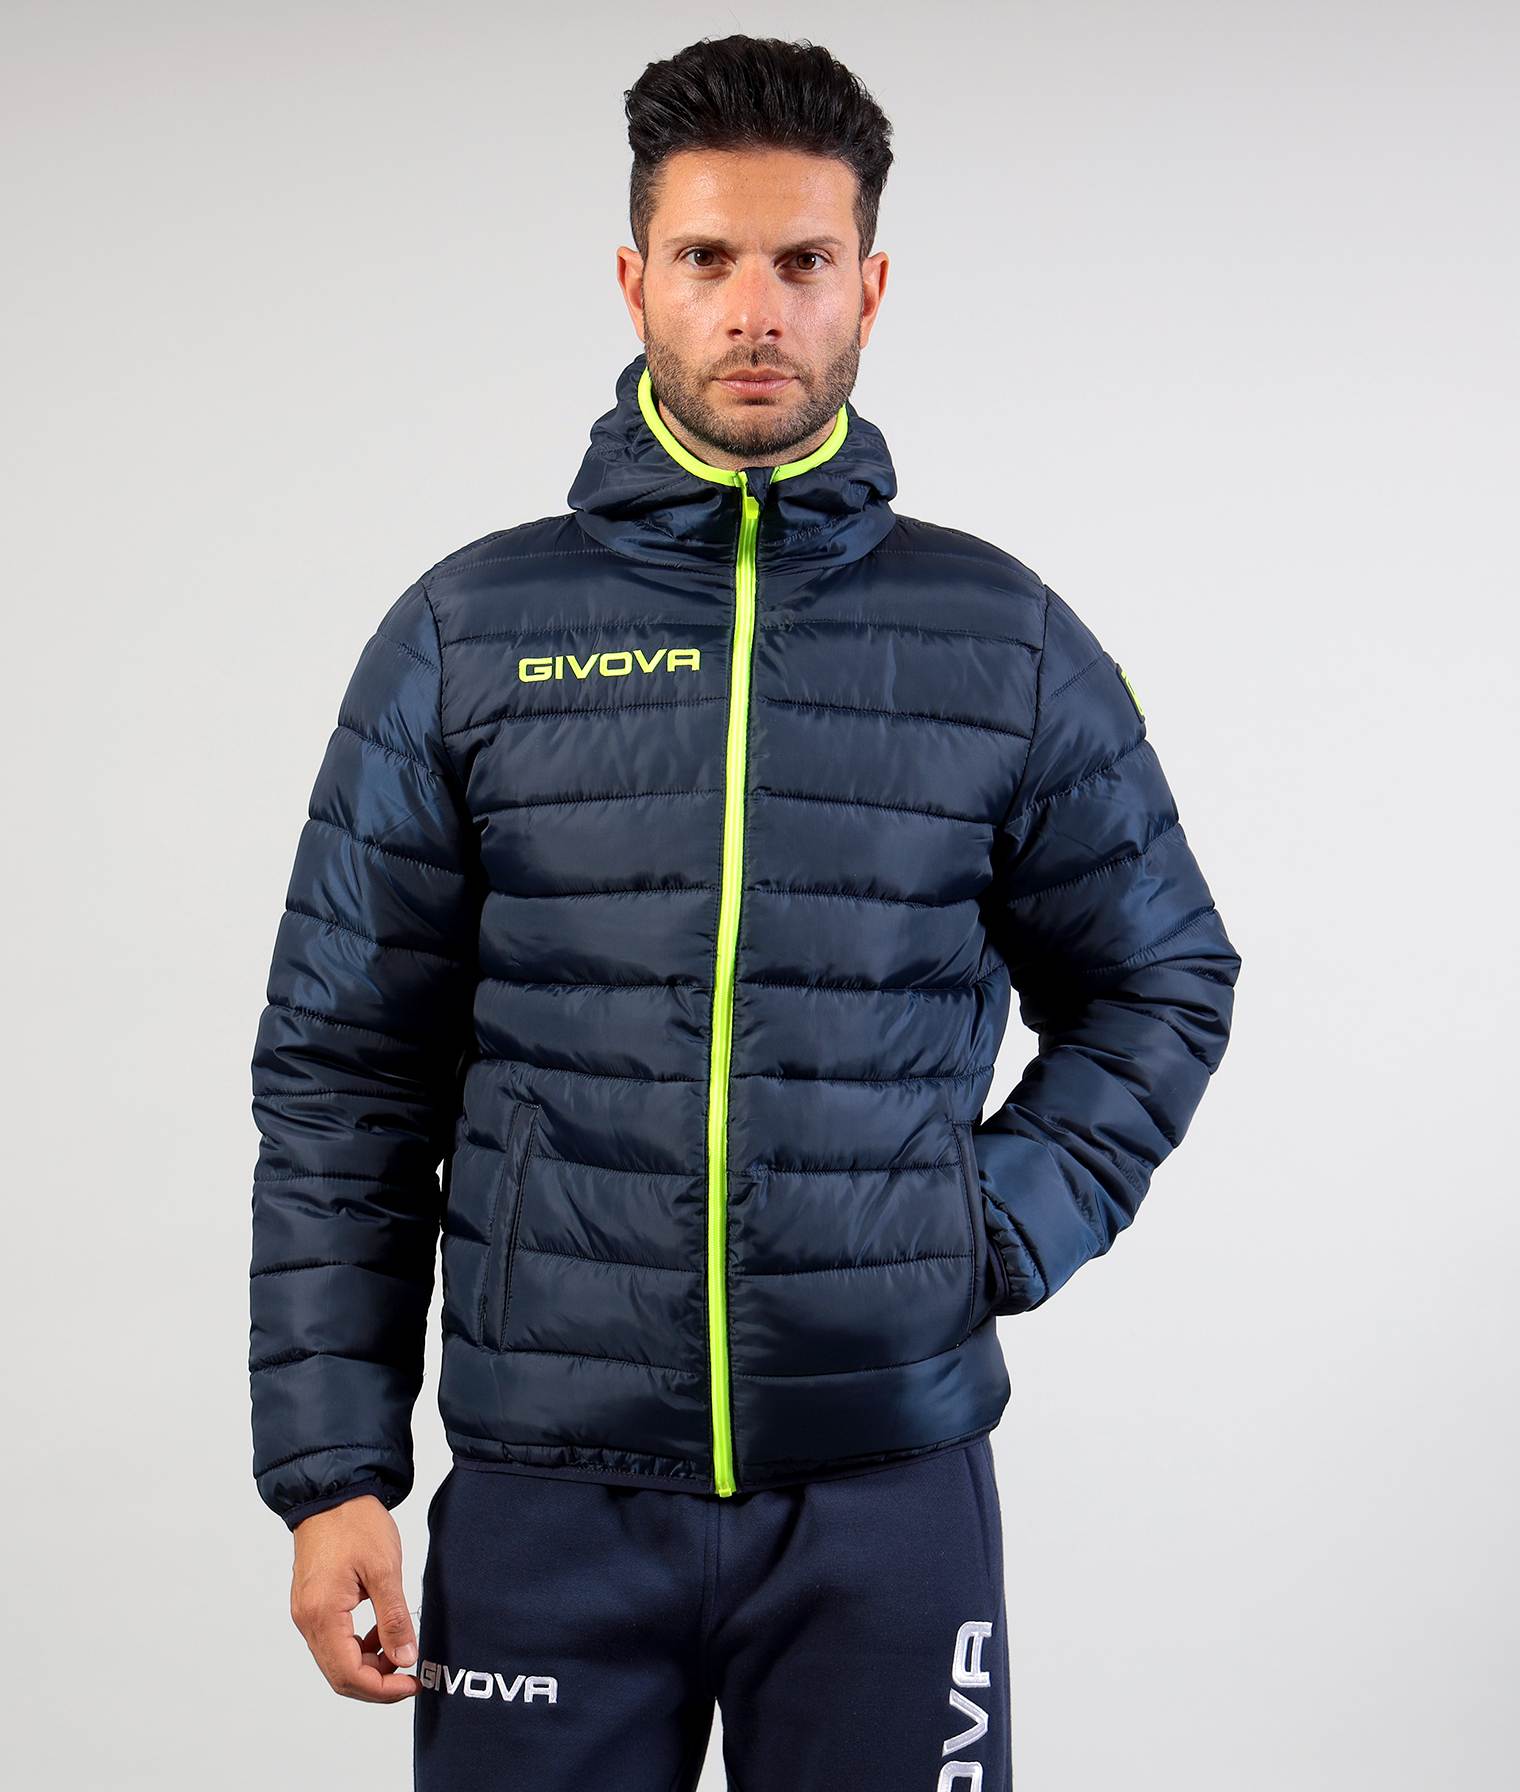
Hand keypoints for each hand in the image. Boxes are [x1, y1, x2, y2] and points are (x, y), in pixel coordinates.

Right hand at [289, 1493, 419, 1701]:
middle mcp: (307, 1620)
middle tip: (410, 1675)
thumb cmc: (354, 1522)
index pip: (349, 1674)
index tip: (411, 1683)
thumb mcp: (384, 1569)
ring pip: (336, 1659)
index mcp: (322, 1614)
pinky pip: (333, 1640)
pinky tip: (381, 1632)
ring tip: (400, 1648)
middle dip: (376, 1682)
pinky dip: (358, 1646)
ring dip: (368, 1664)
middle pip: (339, 1674)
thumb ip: (394, 1618)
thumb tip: (406, 1658)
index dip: (382, 1689)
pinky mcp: (313, 1604)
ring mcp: (307, 1613)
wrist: (332, 1492)